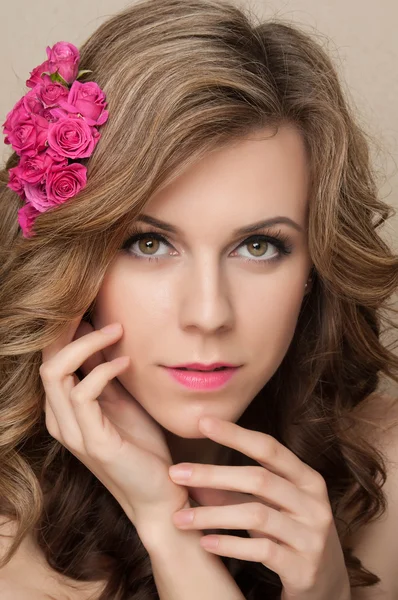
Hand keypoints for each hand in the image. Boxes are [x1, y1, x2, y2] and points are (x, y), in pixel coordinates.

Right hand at [40, 316, 188, 528]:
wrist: (159, 492)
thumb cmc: (142, 446)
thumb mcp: (121, 400)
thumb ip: (105, 374)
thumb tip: (101, 335)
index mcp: (64, 410)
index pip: (50, 359)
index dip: (64, 329)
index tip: (88, 302)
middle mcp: (60, 420)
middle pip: (45, 359)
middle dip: (67, 327)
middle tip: (94, 304)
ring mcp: (73, 432)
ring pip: (56, 371)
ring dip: (87, 343)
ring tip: (117, 329)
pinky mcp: (93, 442)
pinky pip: (83, 393)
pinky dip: (104, 370)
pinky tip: (126, 361)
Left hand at [168, 417, 350, 599]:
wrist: (326, 585)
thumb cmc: (290, 535)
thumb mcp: (266, 508)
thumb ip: (232, 492)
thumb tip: (188, 476)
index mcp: (307, 479)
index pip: (269, 448)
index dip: (235, 434)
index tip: (202, 422)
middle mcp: (314, 502)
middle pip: (259, 479)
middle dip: (213, 474)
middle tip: (175, 473)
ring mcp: (312, 535)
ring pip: (256, 515)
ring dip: (213, 515)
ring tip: (180, 517)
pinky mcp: (304, 567)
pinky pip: (262, 551)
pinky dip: (230, 544)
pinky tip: (204, 542)